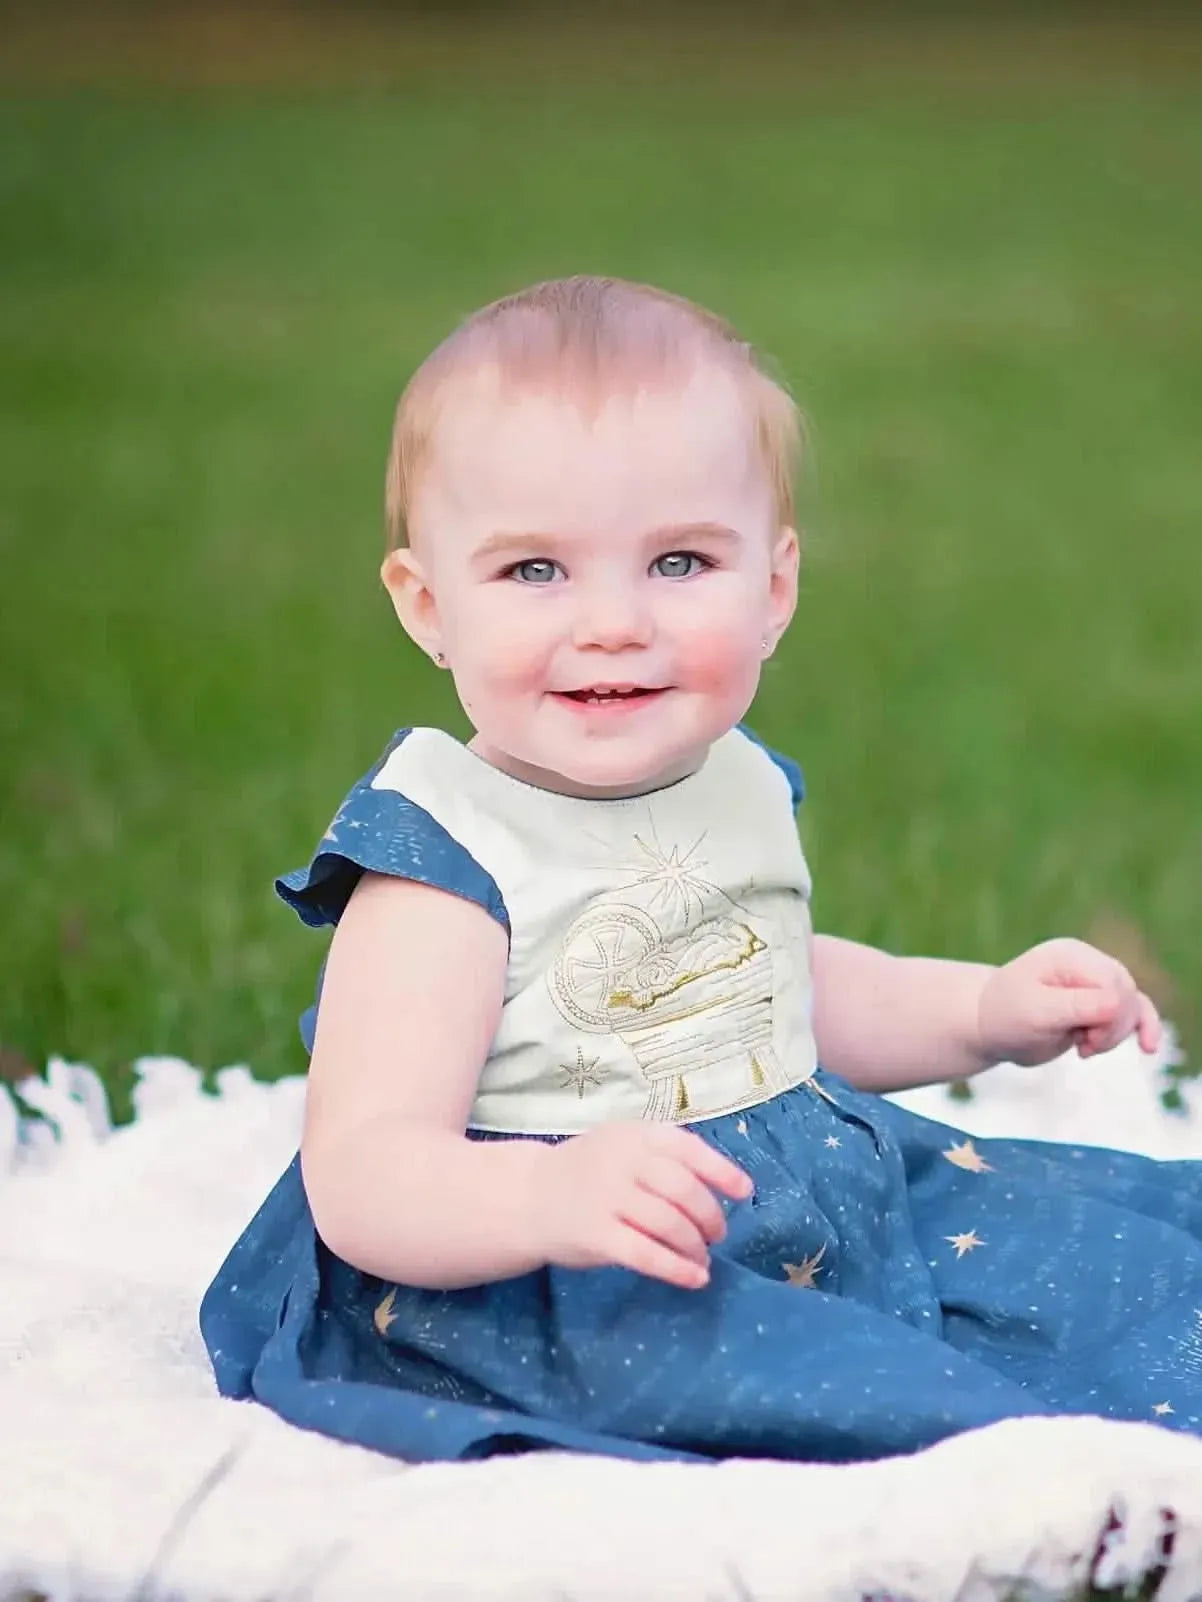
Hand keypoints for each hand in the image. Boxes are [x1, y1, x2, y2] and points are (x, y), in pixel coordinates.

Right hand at [527, 1121, 753, 1289]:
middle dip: (710, 1217)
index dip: (722, 1172)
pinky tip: (695, 1279)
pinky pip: (647, 1255)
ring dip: (696, 1246)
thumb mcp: (622, 1146)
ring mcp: (607, 1198)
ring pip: (670, 1224)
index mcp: (635, 1135)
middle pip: (685, 1191)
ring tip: (702, 1257)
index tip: (745, 1193)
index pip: (689, 1149)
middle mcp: (622, 1161)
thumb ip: (662, 1158)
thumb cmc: (588, 1171)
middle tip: (716, 1234)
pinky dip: (678, 1269)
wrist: (527, 1196)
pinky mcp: (595, 1236)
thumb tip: (720, 1187)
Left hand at [977, 937, 1161, 1067]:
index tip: (1083, 1039)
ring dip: (1116, 1034)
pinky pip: (1132, 1010)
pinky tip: (1147, 1047)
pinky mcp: (1098, 1001)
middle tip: (1082, 1046)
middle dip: (1113, 1028)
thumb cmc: (1005, 1016)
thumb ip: (1078, 1006)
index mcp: (1069, 956)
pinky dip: (1138, 1028)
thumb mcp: (1036, 1012)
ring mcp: (1093, 981)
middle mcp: (1086, 962)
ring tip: (1085, 1047)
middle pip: (1127, 994)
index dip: (1110, 1017)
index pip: (1113, 984)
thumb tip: (1119, 1003)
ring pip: (1132, 1005)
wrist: (988, 1025)